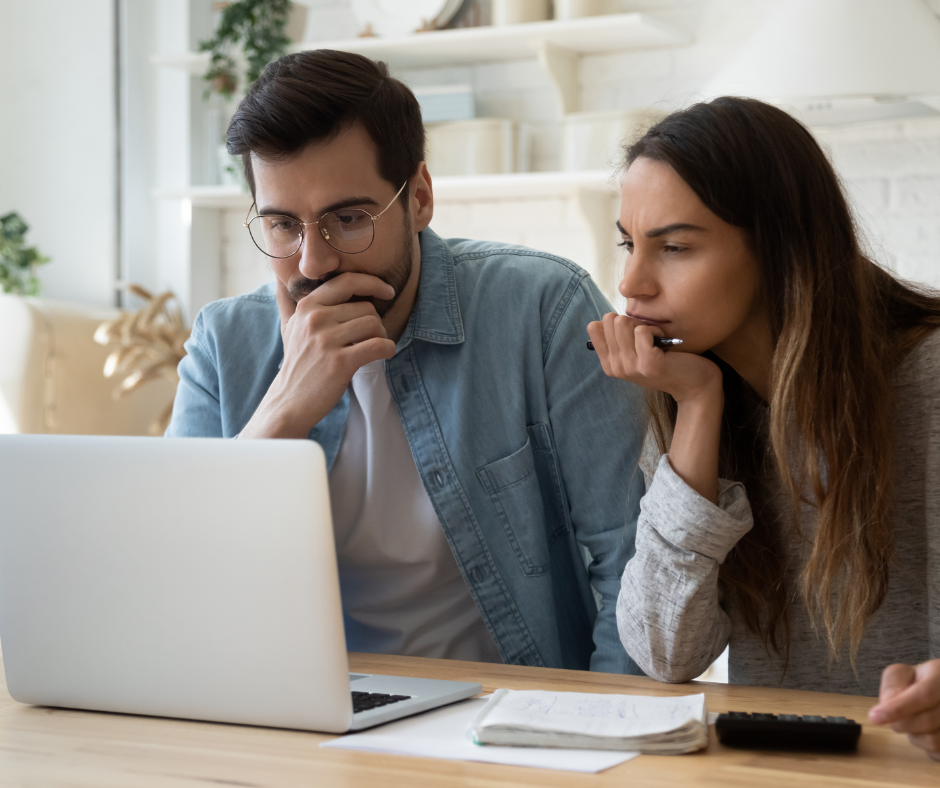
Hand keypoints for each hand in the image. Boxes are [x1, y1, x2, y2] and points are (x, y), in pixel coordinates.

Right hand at [240, 273, 397, 437]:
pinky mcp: (340, 362)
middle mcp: (315, 319)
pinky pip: (378, 345)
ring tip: (373, 348)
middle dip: (375, 322)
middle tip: (370, 338)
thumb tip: (281, 275)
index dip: (372, 283)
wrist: (289, 401)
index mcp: (307, 306)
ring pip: (374, 324)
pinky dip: (388, 349)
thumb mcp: (290, 327)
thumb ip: (291, 301)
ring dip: (382, 336)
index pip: (347, 281)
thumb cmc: (297, 363)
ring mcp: (327, 340)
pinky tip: (384, 354)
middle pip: (366, 307)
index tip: (386, 291)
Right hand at [586, 314, 720, 403]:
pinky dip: (656, 330)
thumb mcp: (635, 354)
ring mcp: (630, 367)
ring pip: (623, 322)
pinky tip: (665, 343)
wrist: (694, 385)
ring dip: (644, 324)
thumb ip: (618, 340)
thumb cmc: (667, 363)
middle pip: (609, 320)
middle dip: (631, 321)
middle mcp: (615, 367)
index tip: (632, 334)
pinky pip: (642, 330)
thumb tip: (601, 320)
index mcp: (609, 363)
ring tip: (656, 339)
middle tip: (648, 336)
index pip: (594, 327)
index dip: (616, 322)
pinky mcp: (648, 364)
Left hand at [869, 659, 939, 760]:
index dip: (898, 708)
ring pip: (933, 741)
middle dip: (903, 722)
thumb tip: (885, 709)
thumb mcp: (902, 674)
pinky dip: (926, 746)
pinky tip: (927, 731)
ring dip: (916, 735)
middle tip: (897, 715)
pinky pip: (938, 753)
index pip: (924, 694)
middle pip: (927, 721)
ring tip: (917, 720)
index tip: (875, 718)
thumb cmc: (918, 682)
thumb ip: (892, 686)